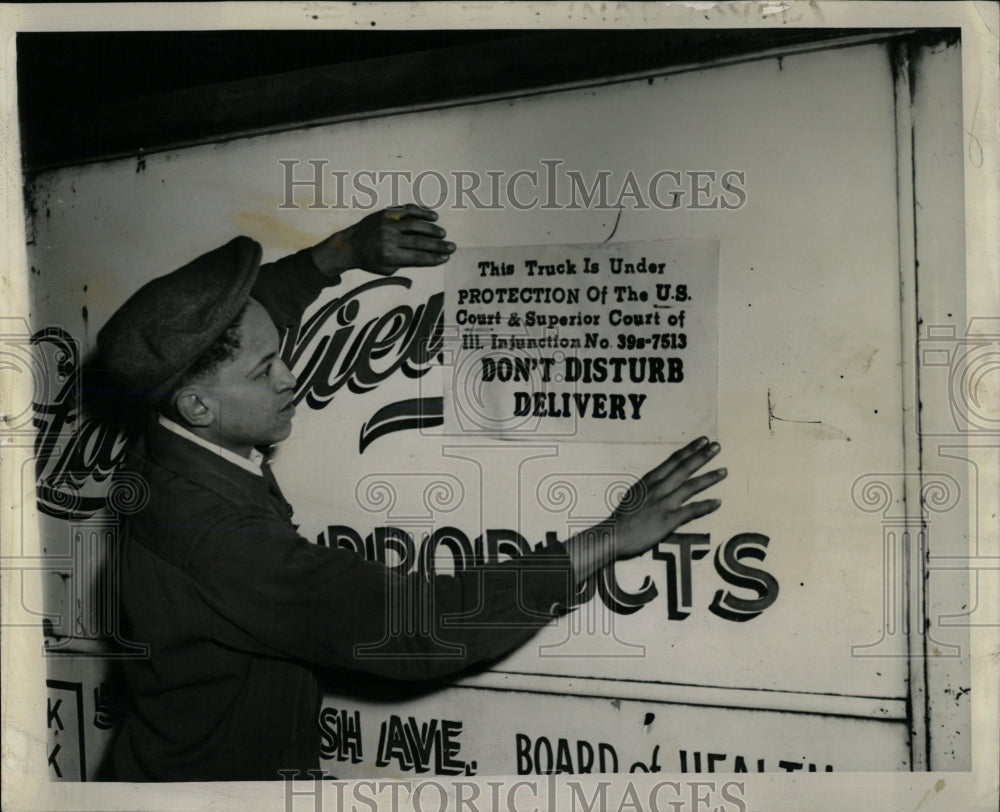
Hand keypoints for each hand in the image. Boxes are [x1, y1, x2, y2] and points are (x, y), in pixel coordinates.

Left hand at [309, 204, 454, 277]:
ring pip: (415, 224)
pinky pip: (407, 210)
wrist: (349, 245)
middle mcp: (388, 239)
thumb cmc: (370, 261)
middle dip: (438, 245)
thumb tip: (429, 257)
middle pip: (419, 242)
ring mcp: (387, 224)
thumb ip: (406, 263)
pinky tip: (433, 215)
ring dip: (432, 229)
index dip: (433, 258)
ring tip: (443, 234)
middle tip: (452, 247)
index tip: (446, 258)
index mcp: (388, 256)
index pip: (416, 257)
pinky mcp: (386, 212)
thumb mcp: (387, 269)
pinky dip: (421, 211)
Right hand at [564, 437, 725, 583]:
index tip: (702, 441)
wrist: (614, 535)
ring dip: (709, 478)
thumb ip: (650, 488)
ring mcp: (664, 503)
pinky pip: (690, 511)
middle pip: (684, 468)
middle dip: (702, 456)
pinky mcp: (668, 520)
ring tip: (724, 471)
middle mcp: (658, 488)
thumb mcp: (635, 495)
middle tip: (717, 446)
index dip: (689, 450)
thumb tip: (661, 483)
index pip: (673, 460)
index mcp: (650, 480)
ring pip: (690, 487)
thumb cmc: (623, 517)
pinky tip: (718, 502)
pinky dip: (705, 506)